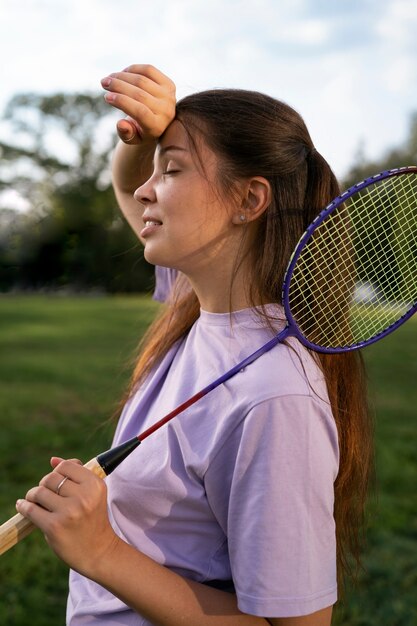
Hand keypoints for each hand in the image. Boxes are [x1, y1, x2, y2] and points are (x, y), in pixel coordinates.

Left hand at [16, 458, 120, 576]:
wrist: (99, 551)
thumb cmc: (93, 519)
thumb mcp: (92, 493)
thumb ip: (75, 474)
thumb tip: (53, 459)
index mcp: (95, 484)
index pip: (65, 466)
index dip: (57, 472)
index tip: (56, 482)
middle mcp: (84, 496)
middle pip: (50, 478)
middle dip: (44, 484)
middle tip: (46, 495)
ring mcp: (69, 512)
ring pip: (39, 492)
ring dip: (33, 495)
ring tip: (35, 501)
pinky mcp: (54, 527)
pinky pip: (31, 510)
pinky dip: (24, 506)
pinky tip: (23, 506)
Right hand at [101, 64, 175, 144]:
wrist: (159, 124)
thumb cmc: (140, 131)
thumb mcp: (132, 138)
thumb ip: (126, 134)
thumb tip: (121, 124)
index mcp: (157, 127)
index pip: (140, 112)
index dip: (122, 102)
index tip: (106, 97)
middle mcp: (166, 112)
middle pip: (139, 94)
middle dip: (118, 86)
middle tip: (103, 83)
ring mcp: (169, 97)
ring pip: (142, 80)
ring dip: (122, 76)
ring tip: (109, 78)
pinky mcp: (169, 85)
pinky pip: (149, 71)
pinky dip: (133, 69)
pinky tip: (122, 73)